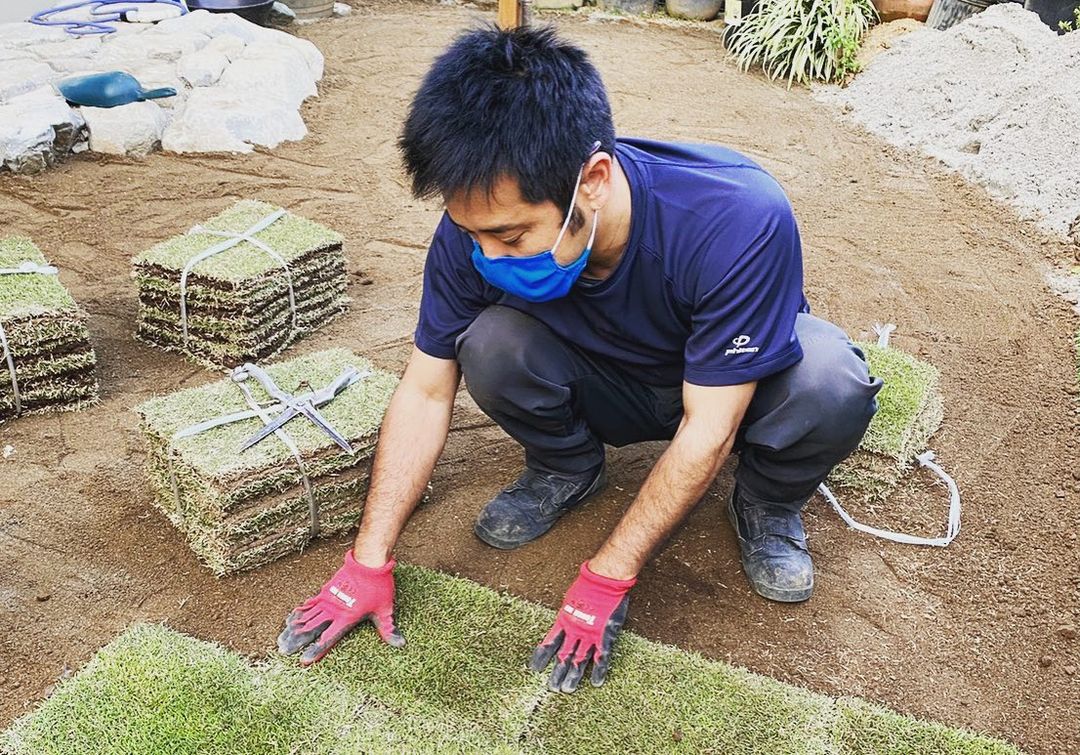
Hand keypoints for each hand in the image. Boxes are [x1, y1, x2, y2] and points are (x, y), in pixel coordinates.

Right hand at [277, 550, 404, 664]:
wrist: (369, 561)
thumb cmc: (377, 585)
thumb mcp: (385, 609)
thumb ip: (388, 629)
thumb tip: (400, 644)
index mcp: (346, 618)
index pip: (328, 638)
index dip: (316, 650)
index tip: (304, 660)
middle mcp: (333, 610)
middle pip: (311, 629)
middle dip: (298, 641)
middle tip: (284, 651)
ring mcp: (328, 599)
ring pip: (307, 616)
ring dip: (294, 629)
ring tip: (282, 639)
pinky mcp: (326, 589)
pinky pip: (310, 603)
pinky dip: (300, 611)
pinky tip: (292, 617)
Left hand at [529, 561, 635, 692]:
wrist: (602, 580)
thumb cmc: (587, 584)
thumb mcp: (569, 599)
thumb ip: (567, 613)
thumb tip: (563, 619)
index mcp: (564, 621)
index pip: (549, 643)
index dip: (542, 656)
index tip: (534, 669)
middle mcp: (574, 630)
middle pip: (563, 655)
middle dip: (558, 672)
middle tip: (552, 688)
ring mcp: (589, 635)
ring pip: (579, 660)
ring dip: (573, 676)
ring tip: (567, 690)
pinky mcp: (604, 636)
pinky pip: (601, 657)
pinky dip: (598, 671)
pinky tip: (595, 683)